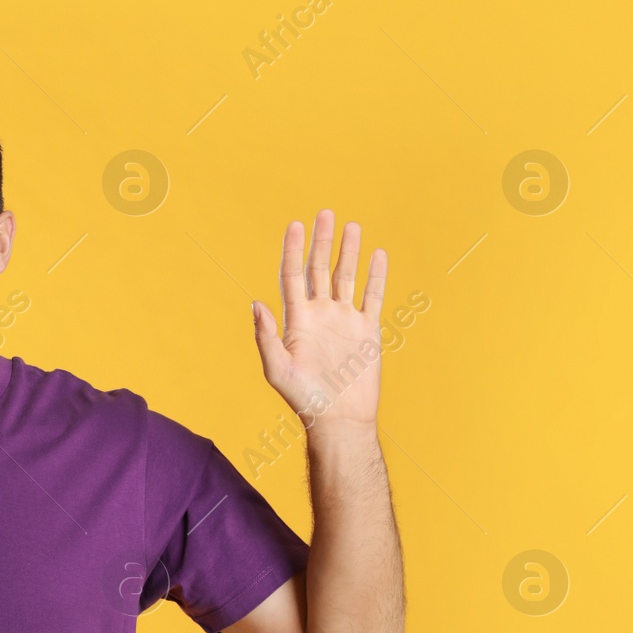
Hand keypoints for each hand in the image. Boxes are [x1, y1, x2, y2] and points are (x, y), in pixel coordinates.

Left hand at [251, 209, 386, 432]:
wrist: (339, 420)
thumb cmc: (303, 399)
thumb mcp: (277, 369)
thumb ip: (265, 336)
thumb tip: (255, 303)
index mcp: (297, 320)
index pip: (292, 275)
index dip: (292, 250)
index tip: (294, 224)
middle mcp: (320, 315)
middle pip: (319, 269)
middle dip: (321, 241)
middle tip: (324, 213)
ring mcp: (344, 321)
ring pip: (346, 277)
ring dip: (348, 251)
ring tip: (351, 225)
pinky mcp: (367, 330)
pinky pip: (372, 297)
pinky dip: (376, 276)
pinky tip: (377, 255)